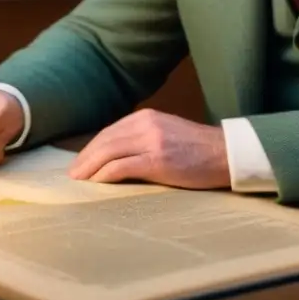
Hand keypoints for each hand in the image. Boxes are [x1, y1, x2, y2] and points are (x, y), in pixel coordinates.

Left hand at [67, 108, 229, 189]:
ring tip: (79, 180)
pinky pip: (122, 166)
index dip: (92, 147)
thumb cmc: (198, 148)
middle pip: (105, 140)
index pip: (110, 131)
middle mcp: (146, 124)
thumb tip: (118, 153)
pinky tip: (96, 183)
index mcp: (147, 116)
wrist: (225, 153)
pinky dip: (105, 175)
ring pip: (109, 151)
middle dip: (85, 158)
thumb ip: (144, 137)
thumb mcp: (167, 132)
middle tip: (73, 174)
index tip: (81, 161)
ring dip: (90, 167)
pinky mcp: (157, 160)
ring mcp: (152, 141)